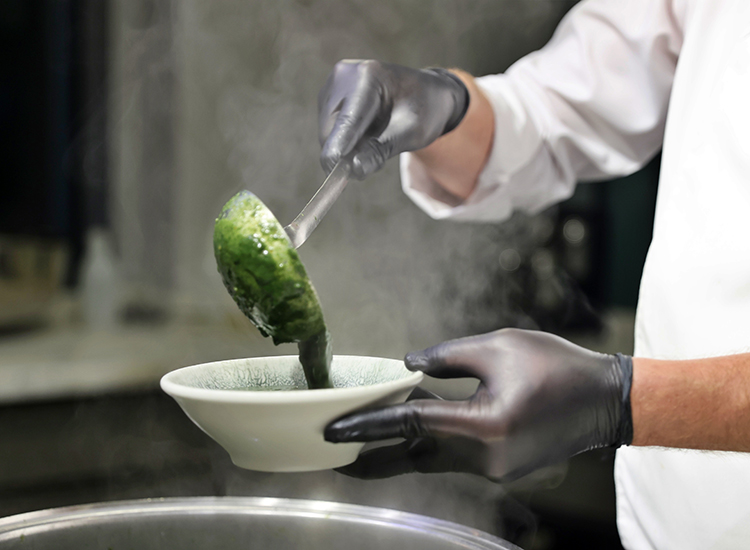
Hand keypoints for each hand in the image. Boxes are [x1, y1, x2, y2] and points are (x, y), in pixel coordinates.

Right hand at [318, 60, 468, 178]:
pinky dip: (344, 140)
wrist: (426, 94)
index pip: (348, 118)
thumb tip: (355, 169)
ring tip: (378, 139)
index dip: (338, 145)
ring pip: (328, 132)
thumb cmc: (423, 111)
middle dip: (347, 152)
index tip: (331, 168)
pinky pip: (329, 129)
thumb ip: (381, 150)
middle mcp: (345, 74)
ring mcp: (334, 84)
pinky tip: (367, 133)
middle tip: (375, 161)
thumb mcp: (410, 133)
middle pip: (332, 128)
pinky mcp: (329, 95)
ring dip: (347, 147)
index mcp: (369, 76)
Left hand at [325, 328, 632, 481]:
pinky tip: (405, 439)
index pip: (411, 424)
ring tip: (359, 451)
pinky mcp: (500, 468)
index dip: (368, 425)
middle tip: (334, 458)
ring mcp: (494, 468)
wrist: (604, 401)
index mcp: (485, 423)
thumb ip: (447, 356)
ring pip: (431, 461)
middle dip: (372, 458)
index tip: (334, 431)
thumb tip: (409, 367)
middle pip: (413, 456)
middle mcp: (485, 456)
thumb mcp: (498, 346)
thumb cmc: (555, 366)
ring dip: (396, 455)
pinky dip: (425, 449)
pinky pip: (451, 460)